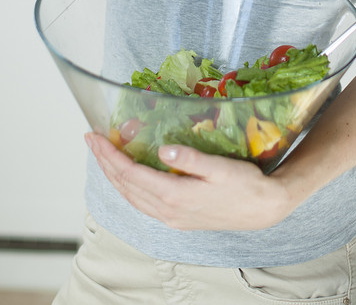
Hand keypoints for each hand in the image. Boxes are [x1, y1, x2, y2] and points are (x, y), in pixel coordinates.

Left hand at [86, 133, 293, 230]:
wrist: (263, 209)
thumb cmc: (245, 184)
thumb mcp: (221, 168)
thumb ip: (191, 159)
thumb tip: (164, 149)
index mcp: (175, 195)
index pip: (131, 174)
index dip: (110, 155)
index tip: (95, 137)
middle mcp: (168, 210)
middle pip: (125, 186)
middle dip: (105, 163)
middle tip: (92, 140)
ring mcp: (172, 217)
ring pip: (132, 197)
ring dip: (114, 176)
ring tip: (104, 155)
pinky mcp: (178, 218)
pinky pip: (143, 203)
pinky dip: (129, 187)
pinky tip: (129, 178)